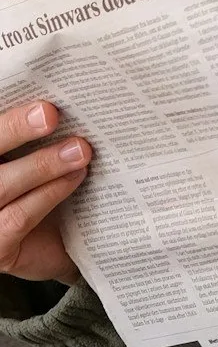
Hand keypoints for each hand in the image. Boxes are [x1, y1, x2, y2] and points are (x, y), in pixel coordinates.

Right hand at [0, 101, 89, 281]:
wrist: (44, 251)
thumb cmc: (36, 194)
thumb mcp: (31, 159)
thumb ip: (39, 134)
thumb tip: (66, 94)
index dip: (7, 113)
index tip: (35, 99)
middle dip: (14, 128)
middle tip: (50, 113)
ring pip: (2, 184)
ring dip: (42, 165)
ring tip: (79, 149)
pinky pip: (19, 216)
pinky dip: (49, 194)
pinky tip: (75, 177)